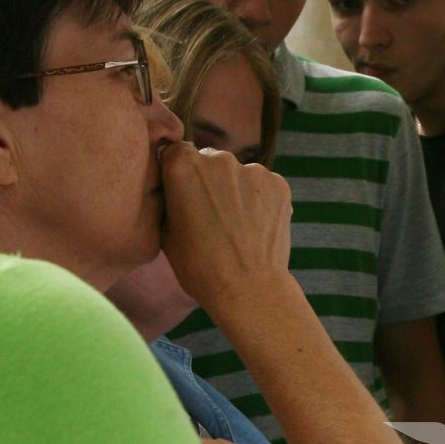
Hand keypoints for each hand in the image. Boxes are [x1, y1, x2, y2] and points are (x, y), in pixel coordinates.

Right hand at [159, 144, 291, 317]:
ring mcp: (252, 170)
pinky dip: (261, 201)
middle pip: (210, 161)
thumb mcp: (165, 231)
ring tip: (236, 226)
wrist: (247, 290)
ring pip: (239, 174)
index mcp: (181, 164)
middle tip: (212, 216)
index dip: (179, 174)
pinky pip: (264, 186)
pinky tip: (256, 227)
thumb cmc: (199, 266)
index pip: (176, 153)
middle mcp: (218, 158)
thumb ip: (167, 197)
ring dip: (237, 191)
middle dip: (209, 181)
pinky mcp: (279, 185)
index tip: (184, 195)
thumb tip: (171, 186)